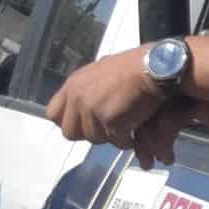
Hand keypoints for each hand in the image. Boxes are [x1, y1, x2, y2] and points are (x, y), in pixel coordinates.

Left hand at [47, 50, 170, 155]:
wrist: (155, 67)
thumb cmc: (134, 66)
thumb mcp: (100, 71)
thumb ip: (86, 89)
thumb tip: (84, 104)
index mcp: (73, 85)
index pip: (53, 115)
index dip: (69, 122)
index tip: (85, 122)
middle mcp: (78, 98)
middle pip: (70, 133)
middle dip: (89, 133)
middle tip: (107, 128)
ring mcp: (93, 111)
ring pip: (95, 139)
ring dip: (111, 137)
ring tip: (126, 126)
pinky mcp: (111, 123)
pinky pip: (117, 142)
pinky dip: (127, 140)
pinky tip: (136, 130)